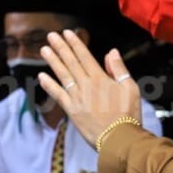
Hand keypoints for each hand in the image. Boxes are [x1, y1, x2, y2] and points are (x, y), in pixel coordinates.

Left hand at [39, 30, 141, 148]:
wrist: (119, 139)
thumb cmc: (128, 114)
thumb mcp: (130, 88)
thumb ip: (119, 69)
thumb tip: (112, 52)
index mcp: (101, 78)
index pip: (85, 56)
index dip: (75, 43)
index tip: (67, 33)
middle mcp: (86, 85)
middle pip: (71, 62)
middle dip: (61, 47)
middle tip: (51, 36)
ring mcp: (77, 98)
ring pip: (63, 75)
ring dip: (53, 61)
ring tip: (44, 50)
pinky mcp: (72, 111)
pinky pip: (58, 95)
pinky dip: (49, 85)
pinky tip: (41, 77)